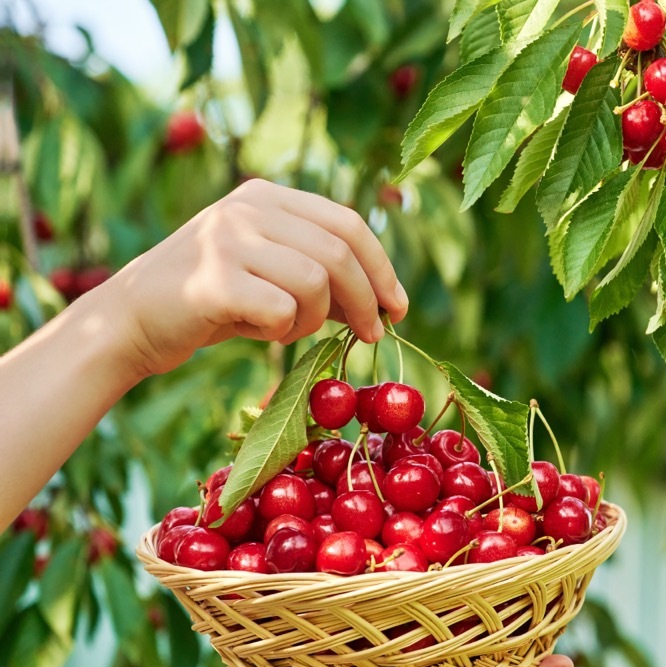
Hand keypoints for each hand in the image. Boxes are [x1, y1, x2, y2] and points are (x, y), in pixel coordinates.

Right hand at [106, 179, 409, 376]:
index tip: (398, 306)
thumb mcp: (270, 272)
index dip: (382, 266)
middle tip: (372, 334)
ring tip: (285, 327)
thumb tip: (388, 299)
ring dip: (314, 319)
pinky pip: (283, 311)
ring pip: (316, 283)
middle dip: (367, 299)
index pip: (347, 223)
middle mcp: (247, 208)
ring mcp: (227, 239)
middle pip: (339, 252)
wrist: (130, 322)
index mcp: (265, 196)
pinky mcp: (213, 279)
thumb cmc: (211, 302)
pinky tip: (256, 330)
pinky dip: (282, 331)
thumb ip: (321, 273)